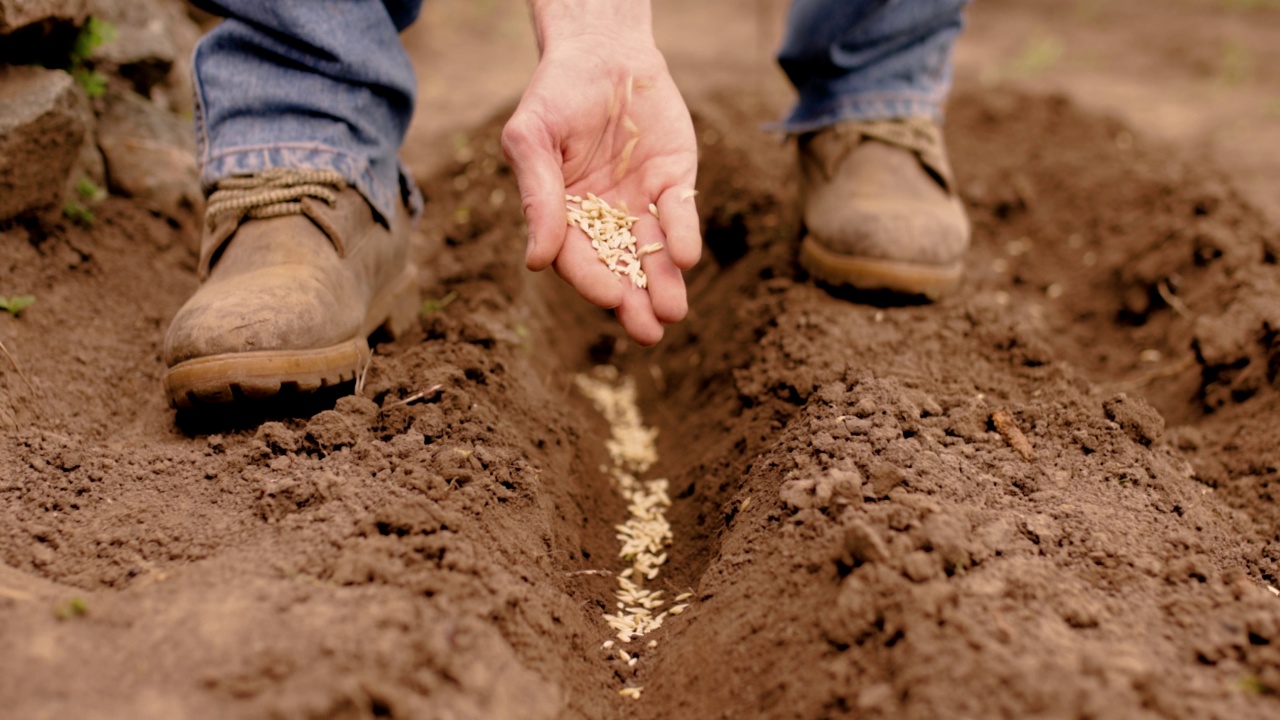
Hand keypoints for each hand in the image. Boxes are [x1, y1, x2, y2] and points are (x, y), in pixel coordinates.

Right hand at [502, 7, 700, 345]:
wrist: (603, 51)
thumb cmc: (555, 94)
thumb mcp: (531, 139)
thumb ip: (537, 197)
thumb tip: (536, 262)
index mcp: (562, 215)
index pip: (577, 258)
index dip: (592, 280)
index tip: (608, 297)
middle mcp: (603, 218)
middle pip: (618, 268)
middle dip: (633, 301)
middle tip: (649, 332)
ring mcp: (640, 203)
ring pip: (653, 252)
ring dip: (664, 283)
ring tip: (673, 313)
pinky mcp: (674, 183)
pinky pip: (680, 215)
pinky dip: (683, 235)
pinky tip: (687, 257)